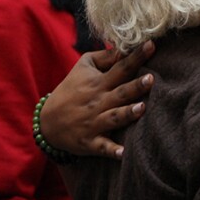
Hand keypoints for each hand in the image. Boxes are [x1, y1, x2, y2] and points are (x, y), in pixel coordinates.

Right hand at [39, 42, 155, 158]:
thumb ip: (105, 56)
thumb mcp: (83, 68)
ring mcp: (94, 123)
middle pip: (120, 93)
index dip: (136, 57)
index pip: (121, 68)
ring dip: (128, 114)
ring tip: (142, 108)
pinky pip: (103, 147)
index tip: (152, 45)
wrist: (47, 122)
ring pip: (114, 118)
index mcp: (99, 83)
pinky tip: (124, 154)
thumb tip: (125, 46)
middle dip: (135, 87)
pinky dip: (112, 151)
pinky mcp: (90, 142)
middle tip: (151, 79)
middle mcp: (98, 102)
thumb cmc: (71, 90)